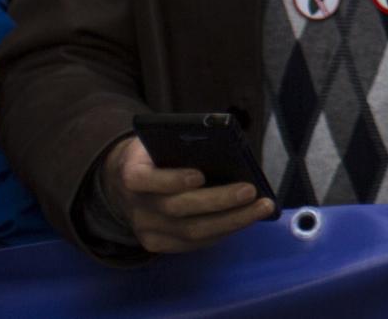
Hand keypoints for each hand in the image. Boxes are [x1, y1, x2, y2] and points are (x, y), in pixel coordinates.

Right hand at [106, 133, 272, 254]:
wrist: (125, 185)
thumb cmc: (156, 154)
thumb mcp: (161, 141)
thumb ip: (182, 145)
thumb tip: (226, 147)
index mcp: (131, 174)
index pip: (145, 180)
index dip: (172, 180)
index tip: (200, 175)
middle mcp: (136, 207)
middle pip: (177, 209)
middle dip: (218, 201)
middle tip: (251, 191)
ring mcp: (146, 231)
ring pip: (190, 231)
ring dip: (231, 220)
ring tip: (262, 207)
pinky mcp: (159, 245)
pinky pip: (194, 243)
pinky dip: (223, 231)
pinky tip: (246, 219)